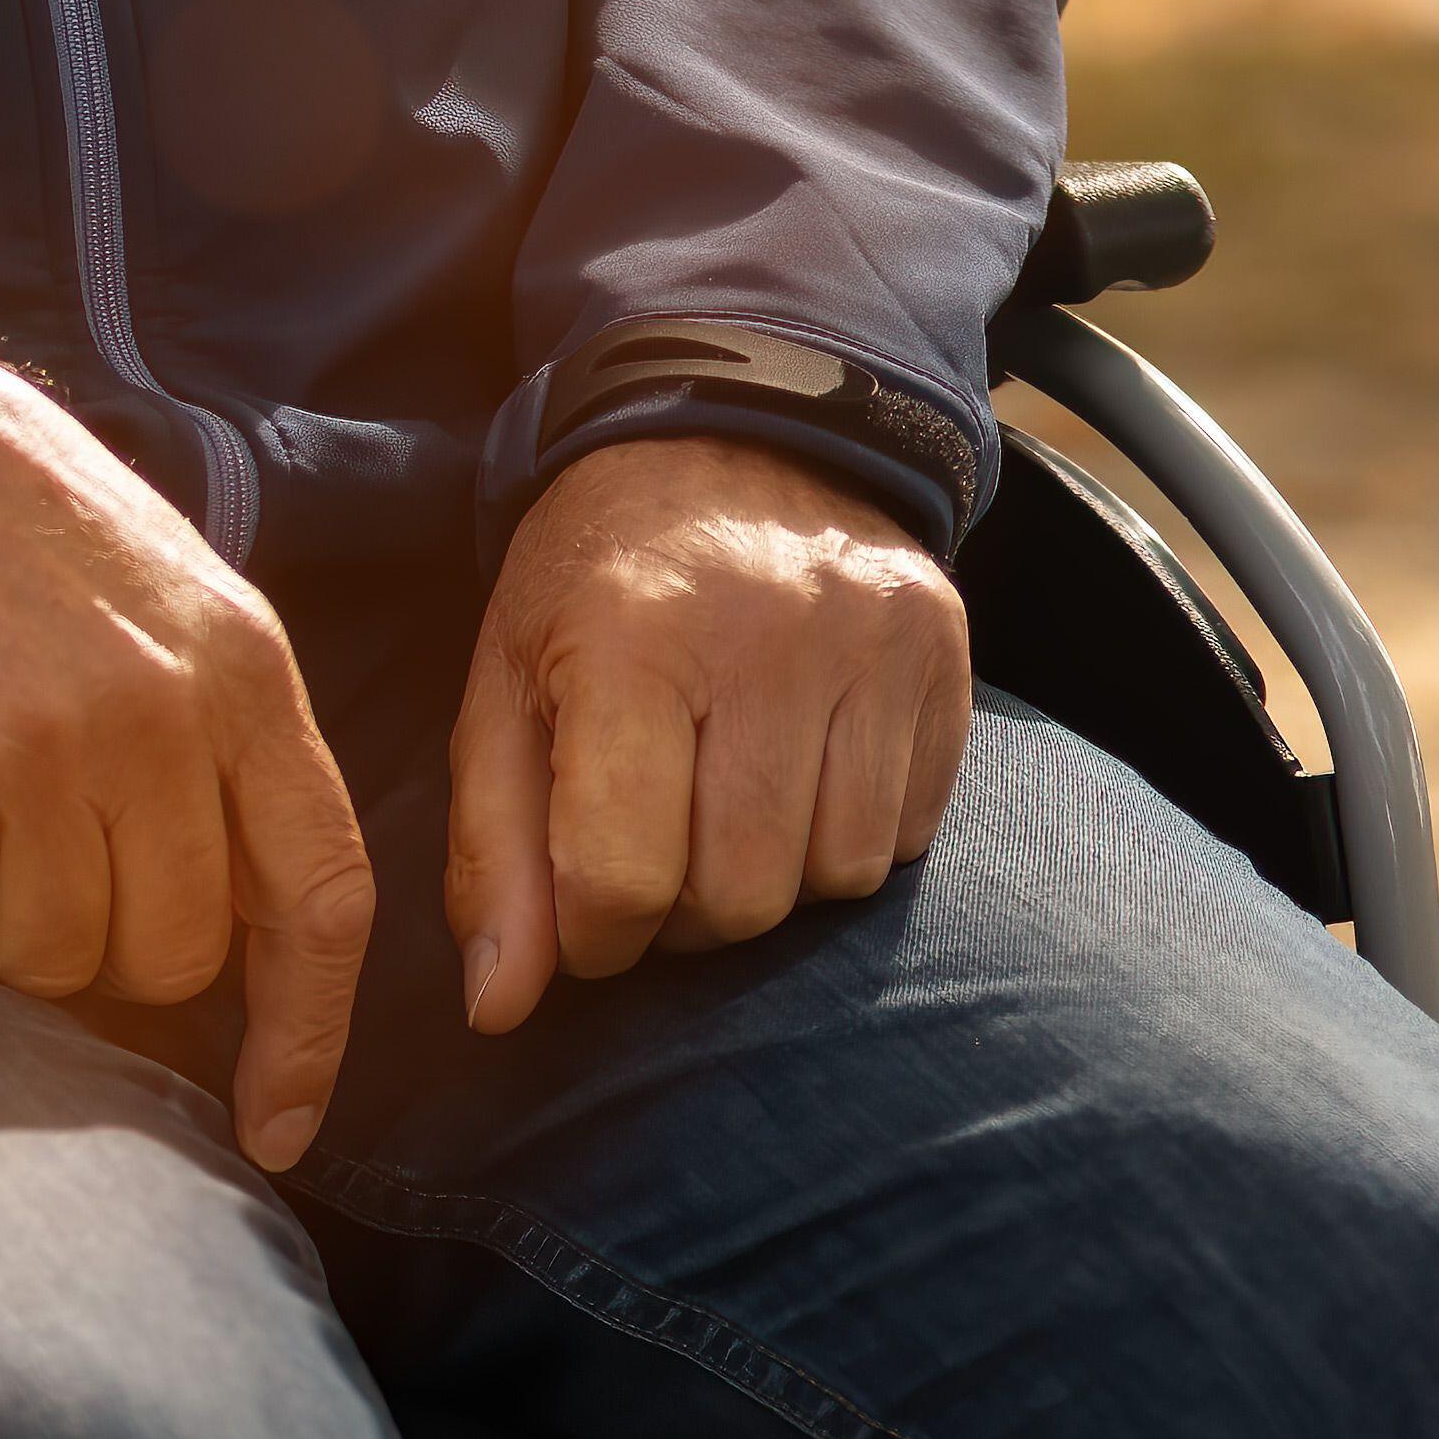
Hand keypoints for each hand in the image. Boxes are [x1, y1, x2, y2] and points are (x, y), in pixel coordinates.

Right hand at [0, 275, 380, 1165]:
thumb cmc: (4, 519)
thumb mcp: (168, 600)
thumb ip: (218, 748)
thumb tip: (225, 941)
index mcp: (249, 673)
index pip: (322, 896)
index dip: (308, 1033)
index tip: (276, 1126)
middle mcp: (168, 717)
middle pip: (172, 957)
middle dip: (96, 959)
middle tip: (16, 867)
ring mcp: (52, 748)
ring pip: (46, 959)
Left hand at [444, 433, 969, 1039]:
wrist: (733, 429)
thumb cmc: (599, 580)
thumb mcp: (507, 689)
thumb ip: (495, 852)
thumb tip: (503, 1009)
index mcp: (633, 641)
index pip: (624, 878)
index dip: (596, 936)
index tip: (588, 910)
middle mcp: (767, 636)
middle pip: (742, 897)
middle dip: (688, 915)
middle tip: (663, 852)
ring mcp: (871, 641)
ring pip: (836, 876)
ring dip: (775, 880)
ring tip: (732, 810)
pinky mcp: (943, 651)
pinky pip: (910, 832)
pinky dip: (850, 835)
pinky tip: (805, 774)